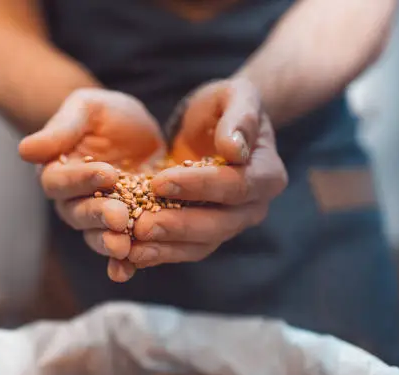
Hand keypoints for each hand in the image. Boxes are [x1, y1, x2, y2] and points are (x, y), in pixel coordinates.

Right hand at [18, 89, 165, 279]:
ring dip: (108, 244)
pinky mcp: (122, 230)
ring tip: (124, 247)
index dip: (82, 179)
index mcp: (58, 171)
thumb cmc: (107, 115)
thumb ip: (62, 128)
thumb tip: (24, 150)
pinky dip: (122, 264)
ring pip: (96, 236)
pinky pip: (118, 252)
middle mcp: (72, 200)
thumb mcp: (87, 108)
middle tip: (119, 217)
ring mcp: (97, 219)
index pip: (60, 181)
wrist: (139, 132)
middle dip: (98, 216)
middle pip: (78, 214)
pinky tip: (128, 271)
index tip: (108, 173)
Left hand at [126, 78, 287, 269]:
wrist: (215, 126)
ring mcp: (231, 224)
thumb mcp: (236, 96)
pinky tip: (131, 255)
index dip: (199, 186)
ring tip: (132, 248)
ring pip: (202, 244)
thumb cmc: (225, 106)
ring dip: (167, 248)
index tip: (160, 181)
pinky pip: (185, 250)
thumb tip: (235, 148)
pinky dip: (159, 254)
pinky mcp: (206, 233)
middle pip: (219, 224)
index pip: (235, 186)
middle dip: (178, 225)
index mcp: (267, 174)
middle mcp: (254, 207)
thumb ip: (240, 116)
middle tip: (141, 225)